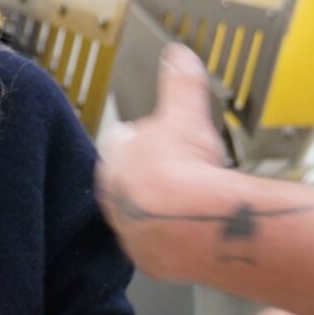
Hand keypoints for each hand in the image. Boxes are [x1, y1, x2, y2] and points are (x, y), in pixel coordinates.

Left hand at [96, 45, 229, 276]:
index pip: (121, 143)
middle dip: (151, 176)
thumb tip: (177, 56)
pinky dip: (172, 239)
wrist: (199, 222)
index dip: (143, 139)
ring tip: (187, 202)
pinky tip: (190, 229)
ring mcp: (129, 229)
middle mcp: (114, 196)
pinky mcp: (148, 258)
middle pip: (130, 181)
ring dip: (159, 210)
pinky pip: (157, 246)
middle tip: (178, 172)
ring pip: (141, 215)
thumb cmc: (185, 169)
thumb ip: (180, 83)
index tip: (160, 139)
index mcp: (114, 158)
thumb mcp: (186, 113)